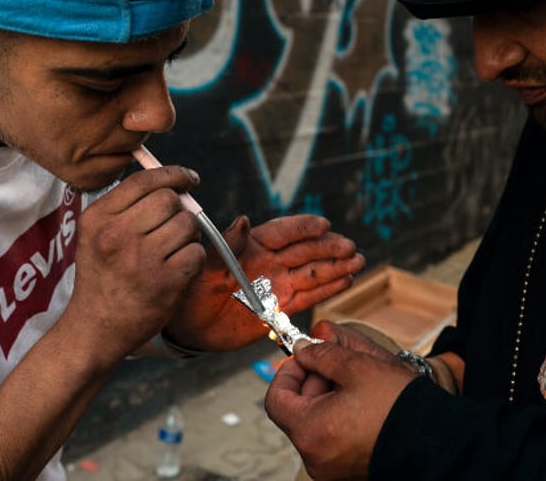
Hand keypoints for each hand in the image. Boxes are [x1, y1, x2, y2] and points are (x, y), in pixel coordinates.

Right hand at [65, 166, 205, 359]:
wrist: (95, 329)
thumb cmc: (102, 278)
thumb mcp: (97, 235)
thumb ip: (128, 206)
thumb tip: (174, 183)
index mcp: (98, 218)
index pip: (144, 180)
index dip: (174, 174)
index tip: (189, 179)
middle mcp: (117, 234)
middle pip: (170, 199)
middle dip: (180, 211)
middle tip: (173, 229)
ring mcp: (142, 259)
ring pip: (188, 224)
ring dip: (188, 236)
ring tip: (172, 253)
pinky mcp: (164, 282)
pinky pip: (196, 253)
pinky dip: (193, 260)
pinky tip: (177, 271)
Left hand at [164, 215, 364, 350]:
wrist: (186, 326)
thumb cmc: (190, 290)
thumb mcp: (205, 266)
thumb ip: (228, 245)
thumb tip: (245, 220)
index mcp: (252, 246)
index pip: (283, 232)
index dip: (303, 227)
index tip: (324, 224)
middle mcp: (269, 262)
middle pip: (305, 251)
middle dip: (329, 248)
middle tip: (350, 247)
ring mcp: (277, 284)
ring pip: (312, 272)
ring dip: (335, 266)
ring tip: (358, 262)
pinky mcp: (280, 308)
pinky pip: (308, 295)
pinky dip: (328, 289)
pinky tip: (346, 281)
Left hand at [265, 321, 417, 479]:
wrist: (438, 440)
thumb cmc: (398, 404)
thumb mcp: (357, 366)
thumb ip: (321, 354)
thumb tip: (302, 349)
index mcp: (311, 431)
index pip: (276, 399)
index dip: (288, 372)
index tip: (306, 357)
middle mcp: (315, 457)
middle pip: (296, 411)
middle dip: (312, 382)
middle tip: (338, 364)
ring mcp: (332, 468)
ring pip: (315, 424)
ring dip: (327, 398)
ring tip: (356, 382)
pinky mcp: (348, 471)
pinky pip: (331, 439)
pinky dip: (339, 416)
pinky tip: (363, 401)